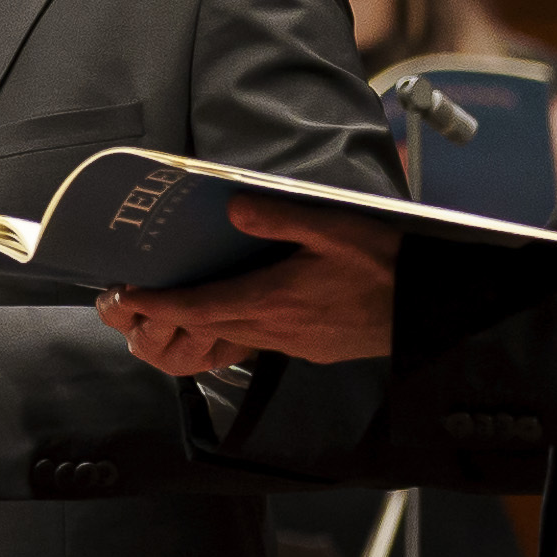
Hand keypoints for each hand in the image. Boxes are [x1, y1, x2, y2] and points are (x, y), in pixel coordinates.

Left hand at [90, 197, 399, 375]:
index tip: (128, 297)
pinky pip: (261, 341)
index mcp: (273, 300)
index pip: (200, 306)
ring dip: (204, 323)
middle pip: (209, 327)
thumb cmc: (385, 265)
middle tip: (137, 302)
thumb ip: (280, 216)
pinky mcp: (312, 350)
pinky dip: (238, 327)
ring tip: (179, 305)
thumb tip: (233, 207)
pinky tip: (241, 311)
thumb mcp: (334, 228)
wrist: (429, 309)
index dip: (160, 304)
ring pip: (234, 336)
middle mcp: (276, 329)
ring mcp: (295, 345)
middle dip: (170, 315)